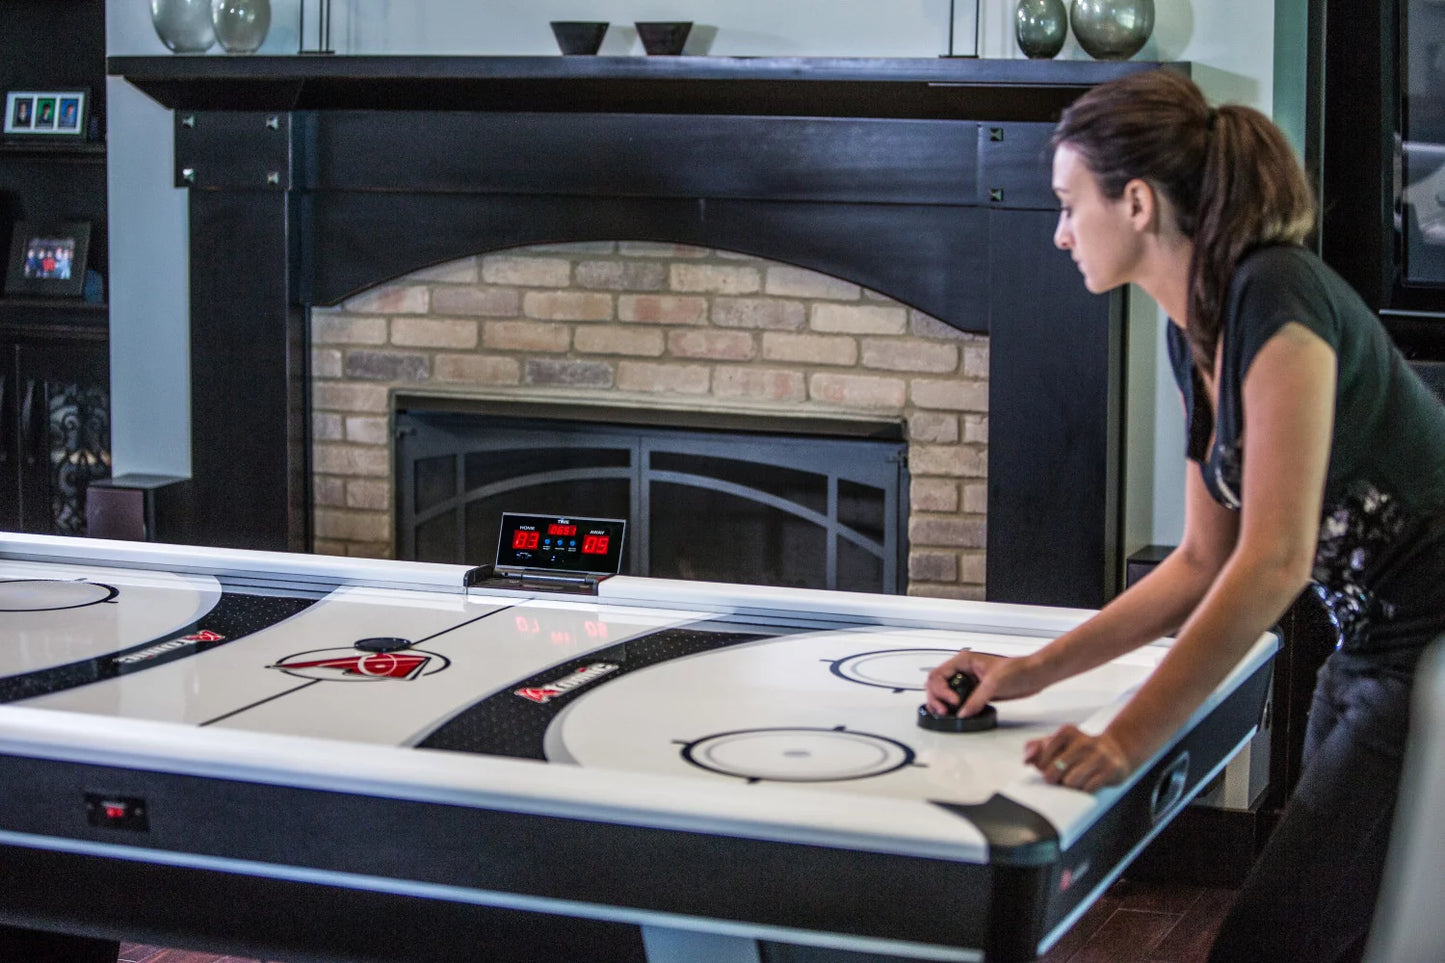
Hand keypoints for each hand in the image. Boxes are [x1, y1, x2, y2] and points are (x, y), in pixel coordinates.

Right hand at [923, 649, 1043, 717]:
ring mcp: (969, 682)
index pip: (938, 675)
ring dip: (941, 704)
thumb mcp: (994, 683)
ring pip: (944, 693)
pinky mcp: (976, 693)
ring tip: (946, 715)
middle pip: (936, 684)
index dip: (941, 690)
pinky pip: (958, 701)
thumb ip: (976, 699)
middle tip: (943, 713)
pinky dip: (954, 709)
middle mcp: (963, 671)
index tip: (954, 702)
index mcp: (963, 661)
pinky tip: (957, 715)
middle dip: (936, 698)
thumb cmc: (1018, 670)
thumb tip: (962, 714)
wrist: (1035, 675)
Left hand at [1024, 724, 1132, 791]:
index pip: (1042, 754)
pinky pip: (1088, 788)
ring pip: (1070, 781)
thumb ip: (1034, 749)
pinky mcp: (1111, 769)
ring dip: (1070, 786)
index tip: (1049, 766)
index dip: (1042, 765)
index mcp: (1067, 731)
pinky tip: (1088, 783)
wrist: (1116, 751)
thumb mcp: (1055, 744)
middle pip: (1054, 770)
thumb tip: (1026, 761)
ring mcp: (1099, 755)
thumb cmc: (1079, 750)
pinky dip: (1084, 790)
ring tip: (1075, 780)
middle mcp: (1084, 741)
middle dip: (1054, 778)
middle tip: (1061, 777)